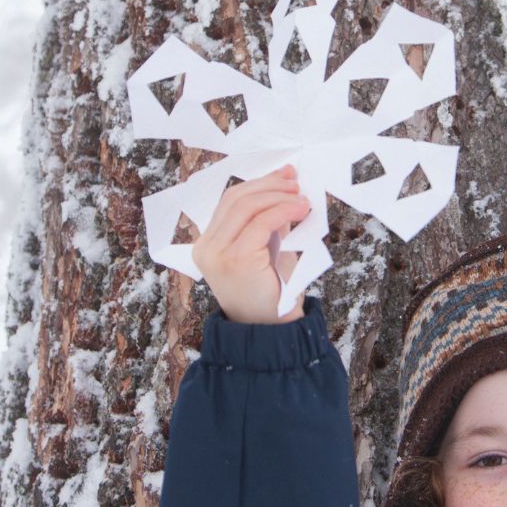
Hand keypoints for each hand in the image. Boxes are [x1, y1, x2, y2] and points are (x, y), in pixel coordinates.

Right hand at [191, 166, 311, 324]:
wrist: (270, 331)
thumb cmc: (270, 293)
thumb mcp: (266, 250)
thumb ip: (267, 223)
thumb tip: (284, 190)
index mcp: (207, 244)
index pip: (229, 202)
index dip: (258, 183)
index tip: (284, 175)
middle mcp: (206, 247)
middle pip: (235, 198)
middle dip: (268, 184)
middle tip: (294, 181)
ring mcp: (218, 253)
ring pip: (246, 206)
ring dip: (278, 195)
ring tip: (300, 197)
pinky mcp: (236, 259)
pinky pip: (261, 222)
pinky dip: (283, 210)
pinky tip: (300, 210)